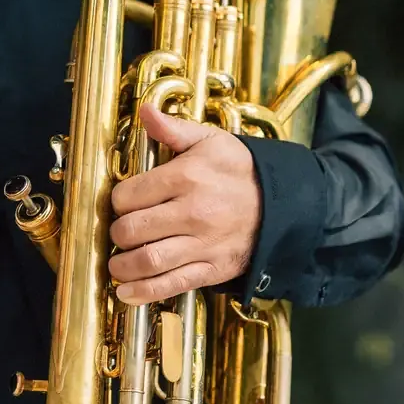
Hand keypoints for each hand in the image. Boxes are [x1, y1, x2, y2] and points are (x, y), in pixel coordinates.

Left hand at [106, 101, 260, 304]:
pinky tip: (126, 292)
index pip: (128, 196)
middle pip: (132, 230)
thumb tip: (144, 111)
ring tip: (116, 263)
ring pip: (148, 261)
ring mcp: (202, 244)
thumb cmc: (242, 171)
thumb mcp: (211, 141)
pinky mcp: (212, 269)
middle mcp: (192, 213)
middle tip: (120, 232)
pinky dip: (143, 293)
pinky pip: (171, 285)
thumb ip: (173, 129)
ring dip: (122, 266)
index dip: (118, 200)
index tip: (122, 203)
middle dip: (117, 233)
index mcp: (186, 177)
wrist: (286, 204)